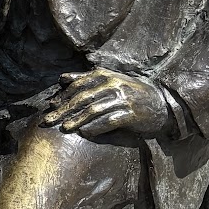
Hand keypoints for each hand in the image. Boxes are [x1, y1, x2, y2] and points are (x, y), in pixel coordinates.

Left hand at [41, 70, 170, 138]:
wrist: (160, 103)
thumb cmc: (129, 92)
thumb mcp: (109, 81)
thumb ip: (86, 79)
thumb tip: (62, 78)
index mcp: (106, 75)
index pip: (79, 85)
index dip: (63, 96)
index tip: (51, 106)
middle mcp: (113, 85)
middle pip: (83, 98)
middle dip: (63, 110)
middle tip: (48, 120)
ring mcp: (123, 99)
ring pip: (94, 110)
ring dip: (77, 120)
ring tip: (64, 128)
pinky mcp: (131, 114)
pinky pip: (109, 121)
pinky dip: (96, 127)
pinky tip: (84, 133)